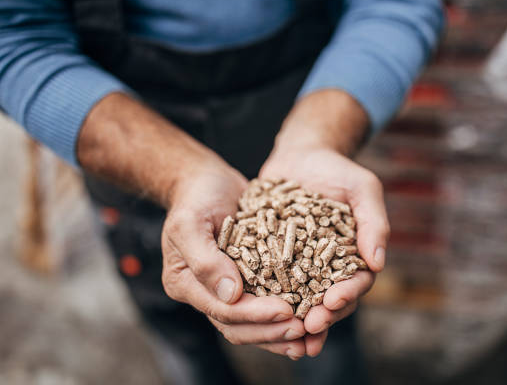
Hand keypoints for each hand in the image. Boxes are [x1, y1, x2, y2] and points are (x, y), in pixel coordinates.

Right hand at [78, 93, 307, 358]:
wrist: (205, 181)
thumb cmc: (196, 197)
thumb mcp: (191, 222)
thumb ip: (205, 260)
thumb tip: (231, 296)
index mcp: (186, 284)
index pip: (224, 311)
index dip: (256, 316)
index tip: (287, 312)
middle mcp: (205, 293)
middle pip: (239, 327)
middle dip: (271, 332)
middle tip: (304, 330)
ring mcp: (225, 289)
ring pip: (253, 324)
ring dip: (280, 333)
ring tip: (311, 335)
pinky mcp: (245, 280)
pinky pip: (264, 304)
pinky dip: (283, 314)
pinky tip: (309, 317)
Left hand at [260, 90, 389, 355]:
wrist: (300, 156)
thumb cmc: (336, 170)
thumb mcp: (362, 188)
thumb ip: (374, 222)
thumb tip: (378, 262)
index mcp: (354, 255)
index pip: (356, 283)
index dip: (346, 295)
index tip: (333, 302)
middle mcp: (328, 267)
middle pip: (328, 300)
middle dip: (320, 316)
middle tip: (308, 326)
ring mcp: (300, 265)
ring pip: (299, 299)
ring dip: (294, 318)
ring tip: (285, 332)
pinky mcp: (273, 259)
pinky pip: (269, 282)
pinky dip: (266, 299)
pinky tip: (255, 310)